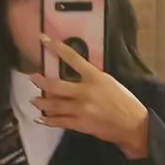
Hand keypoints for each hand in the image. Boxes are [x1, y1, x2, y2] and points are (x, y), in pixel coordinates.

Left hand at [31, 35, 148, 159]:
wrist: (131, 124)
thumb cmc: (124, 101)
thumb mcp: (109, 82)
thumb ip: (91, 78)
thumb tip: (75, 76)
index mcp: (95, 77)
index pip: (73, 58)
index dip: (57, 48)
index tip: (44, 40)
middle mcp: (85, 92)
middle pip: (55, 85)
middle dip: (41, 81)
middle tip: (32, 78)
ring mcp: (80, 109)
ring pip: (53, 105)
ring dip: (41, 102)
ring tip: (34, 100)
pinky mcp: (79, 124)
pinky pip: (58, 122)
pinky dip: (48, 120)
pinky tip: (40, 118)